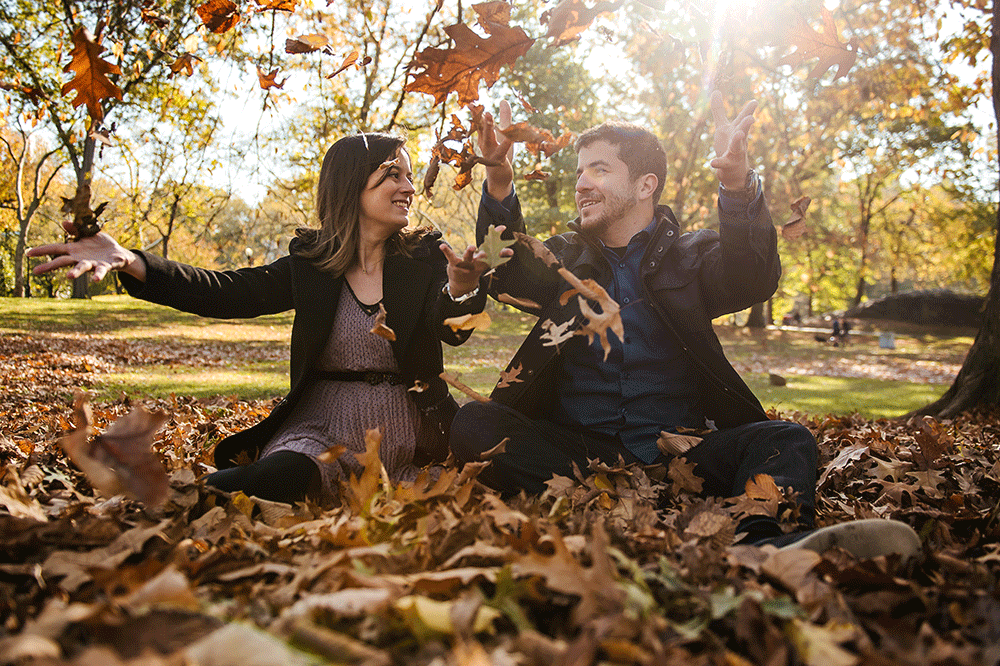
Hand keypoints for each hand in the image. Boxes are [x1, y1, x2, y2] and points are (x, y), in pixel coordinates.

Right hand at [27, 219, 144, 281]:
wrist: (119, 254)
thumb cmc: (100, 245)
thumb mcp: (87, 235)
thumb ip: (76, 230)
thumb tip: (64, 222)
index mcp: (75, 249)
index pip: (56, 249)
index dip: (42, 251)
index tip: (28, 253)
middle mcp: (81, 258)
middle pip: (63, 261)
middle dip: (50, 266)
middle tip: (36, 271)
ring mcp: (93, 263)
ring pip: (82, 268)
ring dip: (75, 272)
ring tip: (69, 276)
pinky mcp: (106, 266)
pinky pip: (101, 271)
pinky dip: (98, 275)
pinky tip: (95, 280)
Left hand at [440, 227, 512, 296]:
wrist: (462, 285)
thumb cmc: (474, 269)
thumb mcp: (486, 264)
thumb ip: (498, 256)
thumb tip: (511, 252)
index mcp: (484, 262)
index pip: (494, 254)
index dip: (502, 250)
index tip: (508, 244)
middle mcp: (476, 263)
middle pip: (482, 257)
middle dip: (486, 253)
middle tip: (491, 250)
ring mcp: (465, 264)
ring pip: (468, 258)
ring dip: (470, 252)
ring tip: (472, 247)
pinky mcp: (454, 263)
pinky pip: (450, 256)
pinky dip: (446, 251)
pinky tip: (442, 246)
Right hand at [477, 100, 513, 201]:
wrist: (499, 178)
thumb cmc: (500, 154)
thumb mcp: (504, 134)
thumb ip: (504, 118)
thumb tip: (503, 100)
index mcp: (484, 137)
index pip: (478, 123)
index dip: (475, 113)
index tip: (470, 103)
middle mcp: (485, 144)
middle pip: (480, 129)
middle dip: (478, 116)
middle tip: (475, 106)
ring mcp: (490, 153)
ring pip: (488, 139)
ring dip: (488, 128)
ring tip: (489, 116)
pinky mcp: (499, 161)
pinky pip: (502, 151)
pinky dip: (505, 145)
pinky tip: (510, 139)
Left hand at [709, 90, 757, 189]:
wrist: (734, 170)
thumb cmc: (730, 145)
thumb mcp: (723, 127)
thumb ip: (719, 110)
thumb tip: (716, 91)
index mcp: (737, 130)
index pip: (743, 119)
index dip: (748, 111)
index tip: (754, 101)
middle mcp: (739, 140)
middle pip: (743, 131)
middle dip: (746, 124)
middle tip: (750, 118)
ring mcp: (735, 153)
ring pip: (737, 146)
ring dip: (738, 140)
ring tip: (739, 134)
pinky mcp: (728, 164)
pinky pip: (723, 163)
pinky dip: (718, 162)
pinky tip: (712, 162)